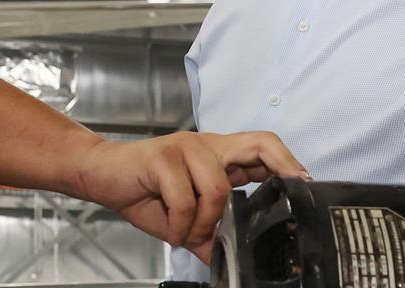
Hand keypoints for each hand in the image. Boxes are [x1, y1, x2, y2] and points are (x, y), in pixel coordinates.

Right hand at [74, 131, 306, 262]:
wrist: (100, 175)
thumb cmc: (143, 190)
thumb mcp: (183, 219)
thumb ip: (210, 233)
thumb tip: (233, 260)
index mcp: (217, 155)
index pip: (263, 146)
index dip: (287, 162)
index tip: (305, 184)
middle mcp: (207, 145)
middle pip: (258, 143)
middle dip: (280, 167)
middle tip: (290, 191)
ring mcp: (186, 147)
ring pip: (218, 187)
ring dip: (205, 222)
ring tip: (189, 234)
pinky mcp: (163, 156)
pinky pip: (186, 198)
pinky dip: (181, 224)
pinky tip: (171, 229)